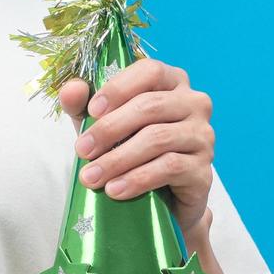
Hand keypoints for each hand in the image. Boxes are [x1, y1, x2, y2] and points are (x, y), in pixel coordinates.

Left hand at [58, 60, 214, 236]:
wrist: (160, 202)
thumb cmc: (131, 153)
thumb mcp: (102, 127)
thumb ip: (83, 106)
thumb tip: (70, 90)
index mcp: (172, 83)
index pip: (149, 71)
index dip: (118, 88)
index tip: (91, 111)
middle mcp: (194, 103)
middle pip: (150, 107)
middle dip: (109, 129)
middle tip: (82, 151)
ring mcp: (202, 136)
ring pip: (157, 139)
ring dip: (118, 159)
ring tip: (91, 177)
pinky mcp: (203, 169)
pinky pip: (169, 168)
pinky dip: (137, 179)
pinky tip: (115, 190)